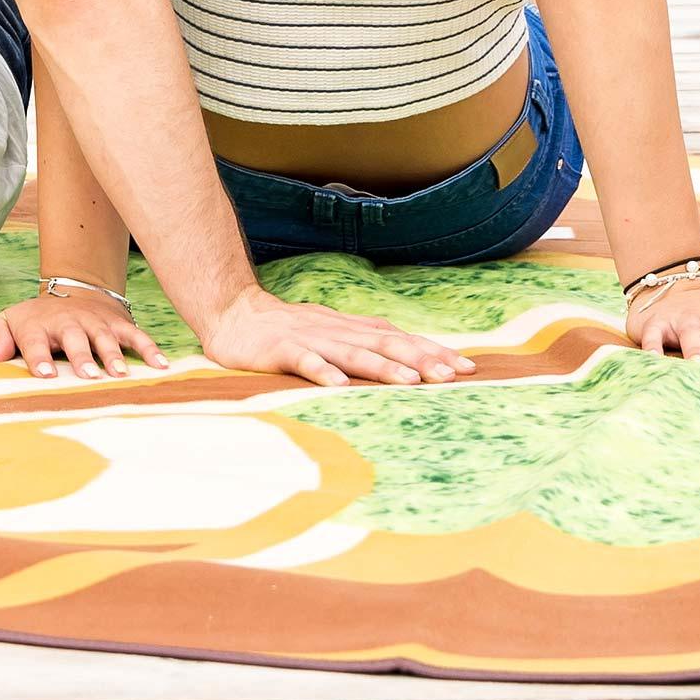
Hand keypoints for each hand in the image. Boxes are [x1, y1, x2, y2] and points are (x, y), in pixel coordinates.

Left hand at [0, 293, 167, 379]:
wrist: (72, 289)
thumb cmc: (37, 318)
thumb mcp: (10, 320)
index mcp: (39, 325)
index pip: (36, 340)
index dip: (39, 356)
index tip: (45, 375)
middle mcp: (68, 322)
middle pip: (75, 338)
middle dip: (82, 356)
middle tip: (90, 376)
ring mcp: (95, 322)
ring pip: (105, 336)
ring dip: (113, 354)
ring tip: (121, 374)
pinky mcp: (117, 323)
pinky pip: (135, 334)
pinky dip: (148, 348)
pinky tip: (160, 365)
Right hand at [199, 285, 475, 386]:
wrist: (233, 314)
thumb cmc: (286, 330)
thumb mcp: (329, 333)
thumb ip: (362, 342)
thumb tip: (406, 354)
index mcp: (349, 328)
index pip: (398, 336)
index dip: (431, 350)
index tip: (466, 366)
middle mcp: (335, 330)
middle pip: (384, 342)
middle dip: (420, 358)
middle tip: (452, 375)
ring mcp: (309, 339)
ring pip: (351, 352)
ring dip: (382, 366)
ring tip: (410, 381)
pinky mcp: (280, 349)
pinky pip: (304, 361)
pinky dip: (322, 371)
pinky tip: (338, 385)